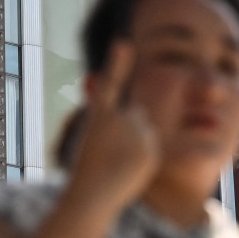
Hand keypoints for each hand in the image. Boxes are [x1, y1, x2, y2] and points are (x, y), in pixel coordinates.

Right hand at [65, 42, 159, 215]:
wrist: (96, 194)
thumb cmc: (86, 168)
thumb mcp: (90, 138)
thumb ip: (110, 118)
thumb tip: (135, 110)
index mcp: (100, 116)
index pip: (111, 84)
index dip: (118, 63)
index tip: (123, 43)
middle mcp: (121, 120)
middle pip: (135, 114)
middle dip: (130, 125)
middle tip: (113, 148)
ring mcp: (138, 134)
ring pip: (145, 130)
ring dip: (136, 141)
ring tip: (119, 161)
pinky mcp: (151, 149)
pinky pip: (152, 145)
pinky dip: (144, 154)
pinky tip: (130, 168)